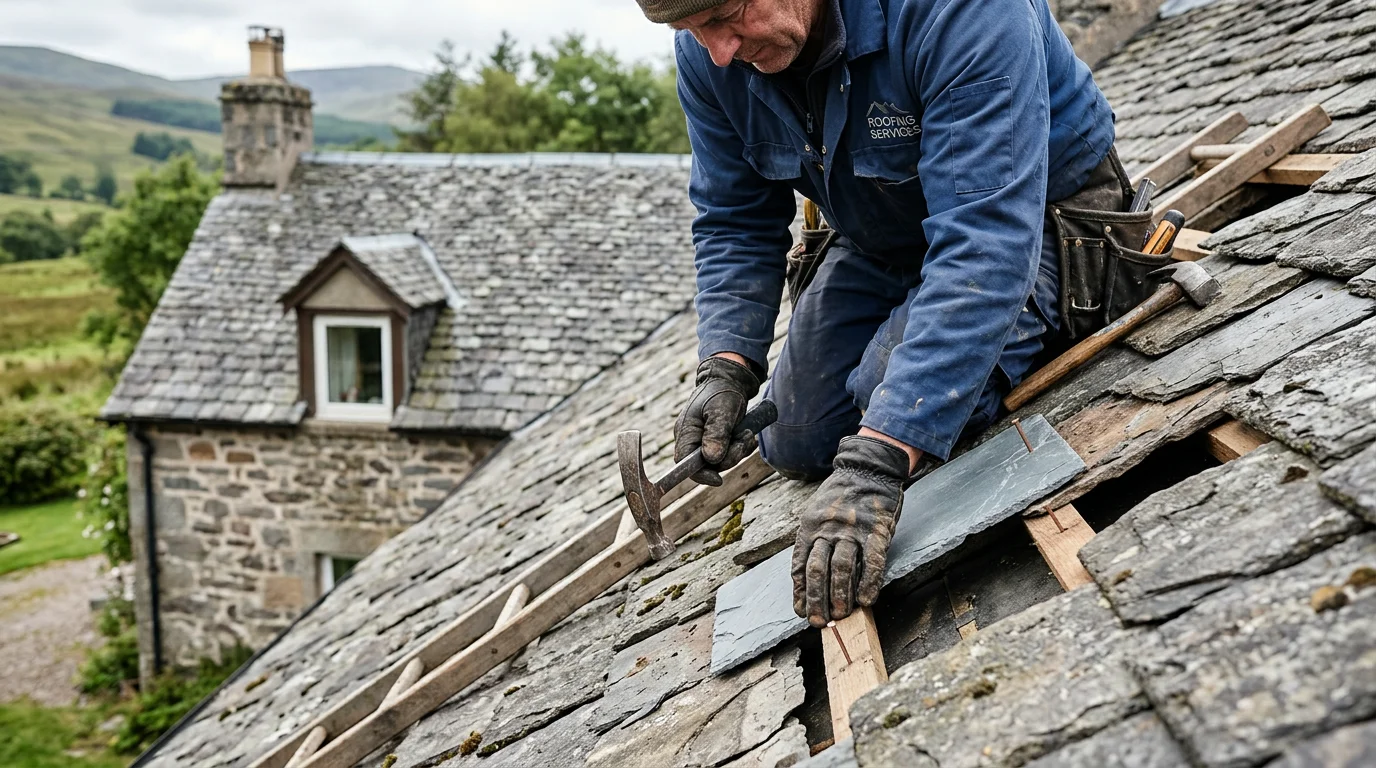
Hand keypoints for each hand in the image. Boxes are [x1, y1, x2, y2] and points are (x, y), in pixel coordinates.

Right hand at [674, 356, 761, 485]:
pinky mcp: (717, 440)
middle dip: (729, 457)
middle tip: (743, 439)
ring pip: (722, 461)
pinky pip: (729, 454)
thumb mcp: (721, 411)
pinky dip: (741, 447)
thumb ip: (716, 434)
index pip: (685, 464)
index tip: (718, 479)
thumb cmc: (723, 391)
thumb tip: (711, 459)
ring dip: (738, 450)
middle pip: (708, 465)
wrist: (731, 379)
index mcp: (686, 432)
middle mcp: (692, 439)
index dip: (700, 475)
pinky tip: (747, 434)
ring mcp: (704, 440)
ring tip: (747, 433)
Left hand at [792, 435, 908, 626]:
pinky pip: (872, 561)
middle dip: (817, 600)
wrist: (868, 469)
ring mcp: (852, 530)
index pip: (800, 565)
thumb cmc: (841, 496)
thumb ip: (813, 540)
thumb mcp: (816, 513)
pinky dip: (868, 583)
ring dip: (840, 596)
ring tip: (841, 616)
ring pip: (841, 568)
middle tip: (820, 622)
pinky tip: (866, 601)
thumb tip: (807, 576)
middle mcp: (828, 529)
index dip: (800, 592)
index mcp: (810, 526)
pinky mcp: (876, 530)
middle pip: (818, 570)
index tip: (801, 612)